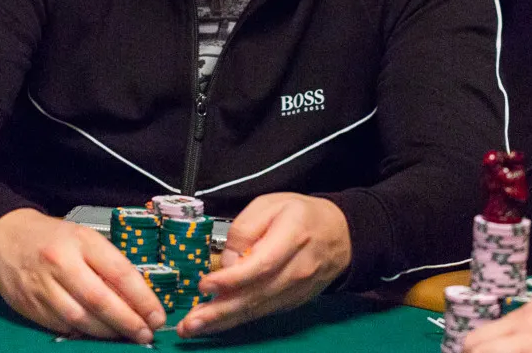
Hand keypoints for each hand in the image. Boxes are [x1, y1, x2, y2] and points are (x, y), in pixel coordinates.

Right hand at [0, 208, 165, 342]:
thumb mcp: (84, 238)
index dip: (142, 298)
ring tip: (126, 336)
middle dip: (128, 322)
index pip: (119, 272)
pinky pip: (62, 326)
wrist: (5, 237)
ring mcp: (43, 287)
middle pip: (100, 300)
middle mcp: (61, 264)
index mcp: (81, 241)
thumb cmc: (52, 237)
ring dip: (107, 332)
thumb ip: (107, 264)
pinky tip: (97, 333)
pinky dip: (83, 333)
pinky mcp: (29, 306)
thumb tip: (136, 297)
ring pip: (81, 319)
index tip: (157, 315)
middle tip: (146, 333)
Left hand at [176, 192, 350, 337]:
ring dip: (224, 321)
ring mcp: (298, 289)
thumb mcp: (270, 204)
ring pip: (258, 309)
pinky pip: (264, 312)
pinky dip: (238, 319)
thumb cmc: (301, 214)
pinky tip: (216, 323)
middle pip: (256, 294)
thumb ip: (245, 229)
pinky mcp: (294, 301)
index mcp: (293, 236)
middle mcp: (298, 269)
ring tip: (194, 328)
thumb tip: (227, 263)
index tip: (204, 285)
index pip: (261, 265)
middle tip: (190, 323)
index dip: (231, 279)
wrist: (341, 234)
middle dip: (220, 312)